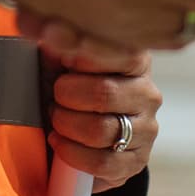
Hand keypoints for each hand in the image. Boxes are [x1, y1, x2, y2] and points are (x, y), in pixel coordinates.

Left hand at [45, 48, 159, 193]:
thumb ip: (60, 48)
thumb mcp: (67, 63)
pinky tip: (60, 143)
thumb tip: (47, 32)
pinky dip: (72, 154)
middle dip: (66, 96)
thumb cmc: (75, 89)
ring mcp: (146, 130)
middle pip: (104, 93)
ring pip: (100, 130)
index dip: (81, 56)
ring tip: (56, 119)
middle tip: (55, 97)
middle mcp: (148, 94)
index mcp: (136, 61)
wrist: (88, 133)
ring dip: (66, 125)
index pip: (116, 52)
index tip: (59, 58)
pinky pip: (101, 162)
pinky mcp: (136, 162)